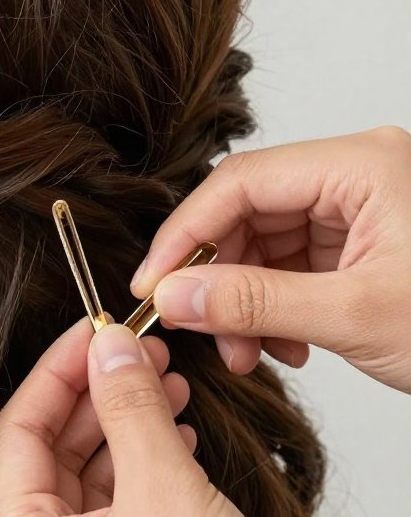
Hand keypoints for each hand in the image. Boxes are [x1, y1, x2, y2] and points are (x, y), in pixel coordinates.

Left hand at [0, 319, 381, 516]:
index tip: (93, 331)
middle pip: (51, 455)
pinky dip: (140, 471)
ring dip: (124, 430)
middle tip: (137, 354)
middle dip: (97, 398)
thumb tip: (108, 346)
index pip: (18, 433)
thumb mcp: (164, 488)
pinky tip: (176, 438)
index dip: (57, 373)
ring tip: (166, 386)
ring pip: (86, 482)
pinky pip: (112, 513)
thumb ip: (129, 406)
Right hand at [128, 125, 410, 391]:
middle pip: (249, 213)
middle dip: (219, 278)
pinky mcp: (363, 243)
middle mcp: (357, 176)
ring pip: (266, 244)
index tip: (153, 286)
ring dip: (244, 300)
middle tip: (201, 330)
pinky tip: (286, 344)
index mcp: (362, 165)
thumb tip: (173, 297)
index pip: (240, 183)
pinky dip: (275, 306)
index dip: (185, 236)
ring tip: (252, 351)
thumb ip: (253, 303)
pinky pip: (293, 265)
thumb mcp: (356, 316)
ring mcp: (360, 209)